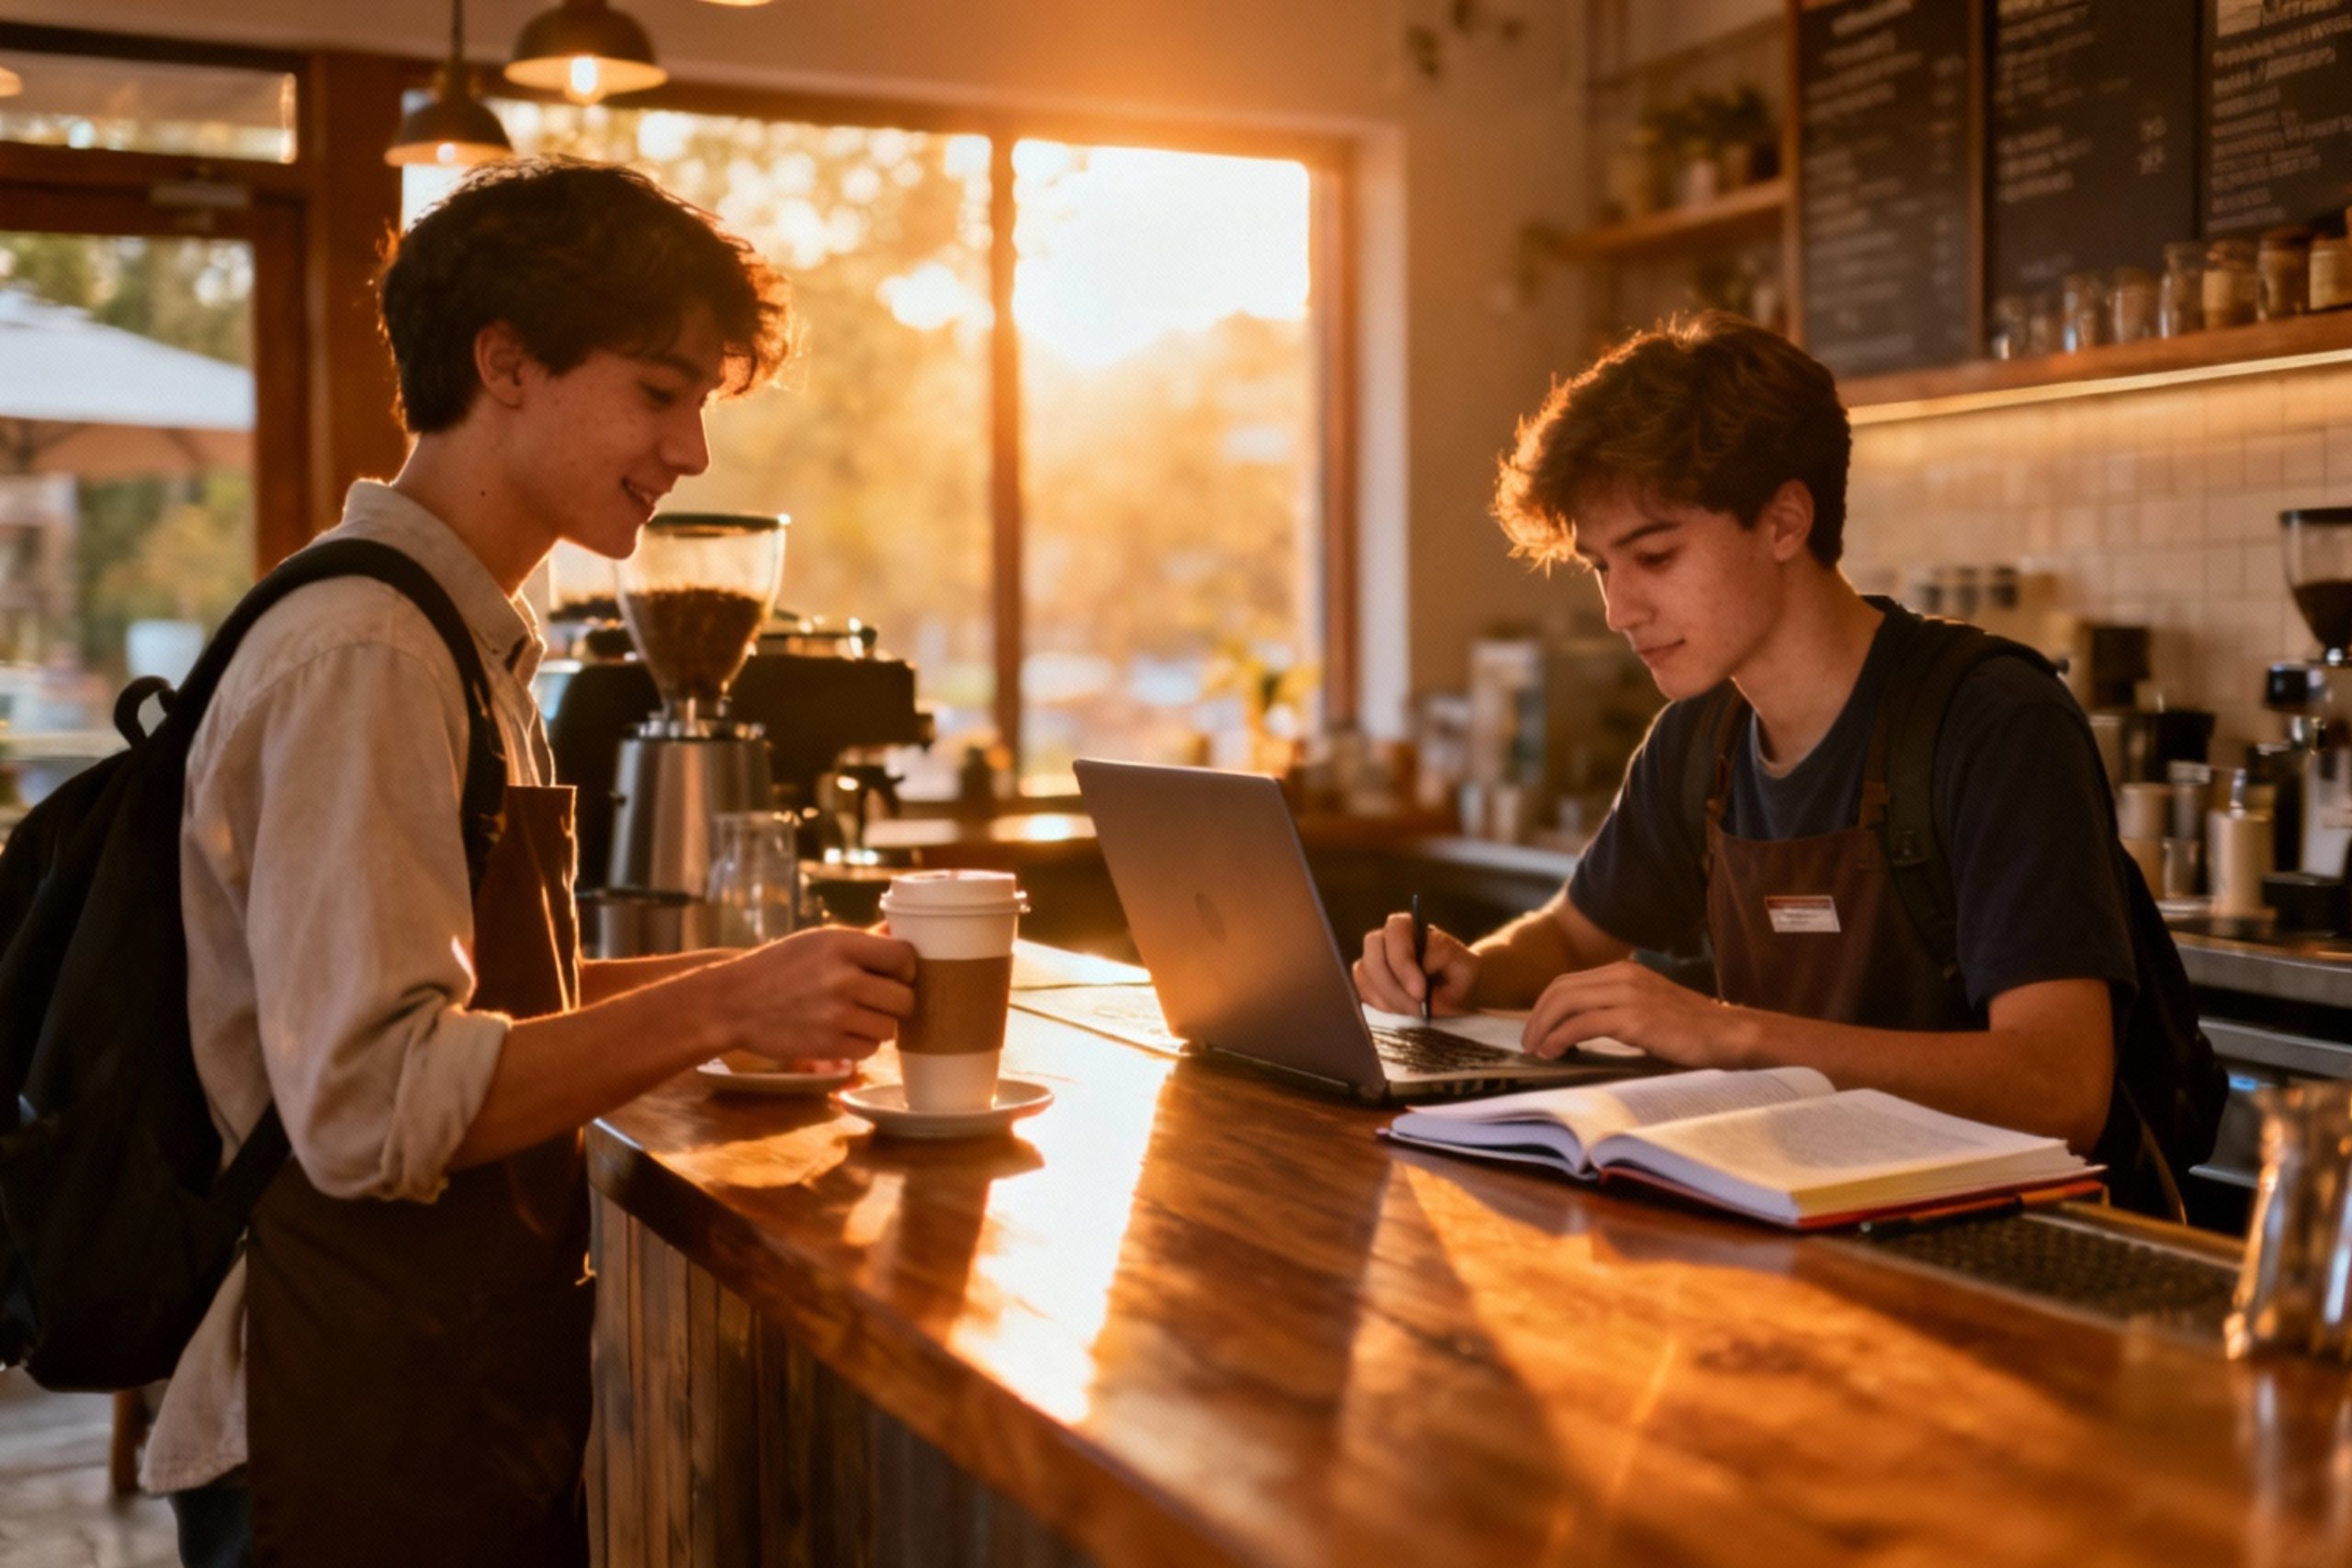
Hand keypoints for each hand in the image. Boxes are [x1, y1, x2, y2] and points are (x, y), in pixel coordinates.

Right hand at [720, 927, 916, 1061]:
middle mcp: (843, 979)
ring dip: (879, 1025)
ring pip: (890, 1028)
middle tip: (878, 999)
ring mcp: (836, 1014)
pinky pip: (869, 1049)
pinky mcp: (827, 1045)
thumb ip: (863, 940)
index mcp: (843, 945)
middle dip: (896, 1001)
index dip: (906, 968)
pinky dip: (861, 1044)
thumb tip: (901, 932)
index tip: (896, 973)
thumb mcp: (818, 941)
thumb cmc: (779, 966)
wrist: (734, 1002)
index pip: (904, 957)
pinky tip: (843, 1031)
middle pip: (905, 998)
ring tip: (856, 1015)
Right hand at [1353, 911, 1478, 1015]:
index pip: (1397, 934)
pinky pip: (1361, 991)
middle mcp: (1386, 938)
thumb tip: (1423, 981)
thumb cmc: (1459, 975)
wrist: (1453, 990)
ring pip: (1363, 973)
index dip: (1404, 964)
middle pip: (1373, 950)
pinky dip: (1379, 1006)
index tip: (1420, 993)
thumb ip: (1445, 966)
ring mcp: (1372, 959)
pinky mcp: (1365, 981)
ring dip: (1386, 998)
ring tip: (1412, 1014)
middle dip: (1392, 984)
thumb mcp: (1464, 967)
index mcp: (1411, 926)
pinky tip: (1400, 1014)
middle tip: (1415, 1009)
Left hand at [1521, 960, 1750, 1064]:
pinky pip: (1583, 1023)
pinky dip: (1561, 1037)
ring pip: (1566, 1003)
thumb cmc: (1692, 1031)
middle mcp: (1624, 976)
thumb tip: (1577, 1029)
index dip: (1545, 1006)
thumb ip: (1616, 1010)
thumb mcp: (1648, 1009)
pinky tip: (1554, 1051)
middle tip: (1528, 1043)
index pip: (1568, 982)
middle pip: (1560, 989)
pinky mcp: (1636, 1018)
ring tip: (1536, 1050)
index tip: (1536, 1029)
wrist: (1731, 1035)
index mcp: (1625, 971)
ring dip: (1543, 1027)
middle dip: (1537, 1016)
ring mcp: (1630, 994)